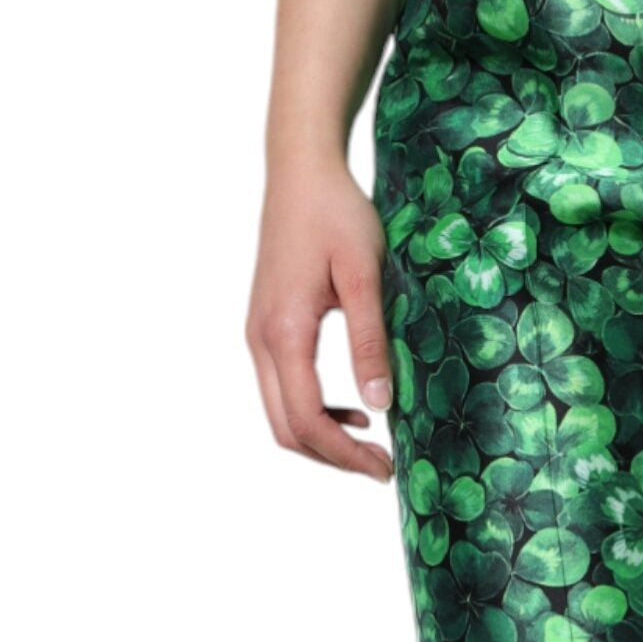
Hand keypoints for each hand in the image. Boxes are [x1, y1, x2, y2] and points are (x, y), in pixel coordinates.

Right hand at [247, 159, 393, 481]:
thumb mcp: (365, 276)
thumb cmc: (335, 214)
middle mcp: (260, 339)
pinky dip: (314, 413)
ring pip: (281, 414)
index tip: (385, 469)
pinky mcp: (265, 327)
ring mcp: (257, 334)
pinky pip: (282, 390)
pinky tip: (354, 410)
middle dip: (333, 458)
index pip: (306, 420)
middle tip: (382, 468)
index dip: (345, 456)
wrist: (300, 171)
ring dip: (323, 439)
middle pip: (287, 428)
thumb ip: (370, 342)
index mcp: (283, 332)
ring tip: (372, 444)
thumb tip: (381, 406)